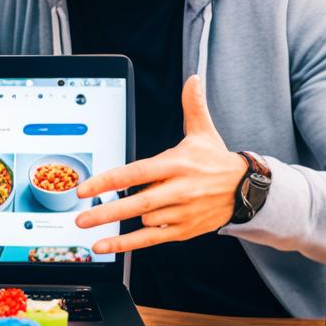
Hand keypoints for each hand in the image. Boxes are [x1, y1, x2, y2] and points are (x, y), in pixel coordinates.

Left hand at [73, 75, 247, 253]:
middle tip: (79, 217)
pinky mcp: (183, 230)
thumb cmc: (216, 159)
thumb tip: (193, 78)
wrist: (247, 190)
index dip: (109, 181)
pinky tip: (104, 247)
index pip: (136, 173)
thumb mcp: (203, 130)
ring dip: (121, 223)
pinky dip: (127, 245)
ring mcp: (182, 212)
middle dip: (106, 212)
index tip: (85, 189)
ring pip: (145, 220)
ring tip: (94, 225)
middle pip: (138, 202)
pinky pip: (151, 239)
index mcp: (177, 164)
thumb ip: (193, 105)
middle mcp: (179, 189)